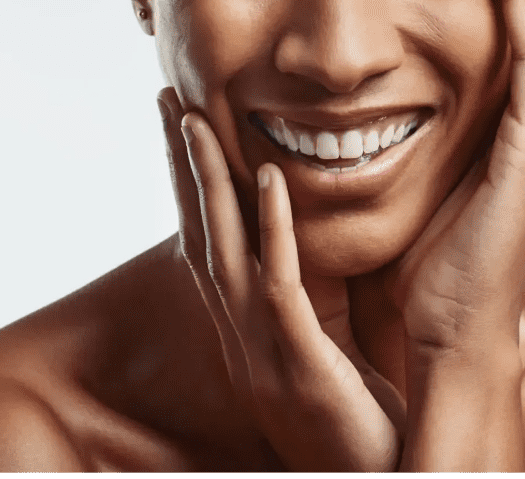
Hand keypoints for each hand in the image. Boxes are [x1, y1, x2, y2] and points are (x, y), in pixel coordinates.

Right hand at [158, 88, 405, 471]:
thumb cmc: (358, 427)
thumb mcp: (327, 353)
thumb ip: (312, 301)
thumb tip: (311, 250)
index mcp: (252, 329)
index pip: (212, 241)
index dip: (192, 183)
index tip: (184, 122)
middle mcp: (243, 335)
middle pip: (200, 234)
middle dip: (182, 166)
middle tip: (166, 97)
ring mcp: (264, 349)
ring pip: (225, 249)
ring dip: (209, 181)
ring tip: (197, 117)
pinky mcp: (300, 363)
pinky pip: (279, 285)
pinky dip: (273, 229)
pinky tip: (271, 178)